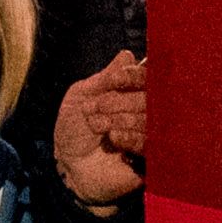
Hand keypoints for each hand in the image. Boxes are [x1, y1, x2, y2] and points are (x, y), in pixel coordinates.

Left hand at [52, 52, 147, 211]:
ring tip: (99, 127)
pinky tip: (115, 138)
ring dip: (123, 120)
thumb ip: (105, 77)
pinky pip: (152, 143)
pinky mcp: (152, 157)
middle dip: (122, 101)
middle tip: (98, 109)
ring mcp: (150, 134)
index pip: (146, 77)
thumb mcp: (81, 97)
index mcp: (130, 94)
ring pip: (152, 119)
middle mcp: (144, 111)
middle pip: (151, 97)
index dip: (133, 76)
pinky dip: (133, 137)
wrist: (68, 167)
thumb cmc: (73, 131)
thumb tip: (127, 54)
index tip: (114, 81)